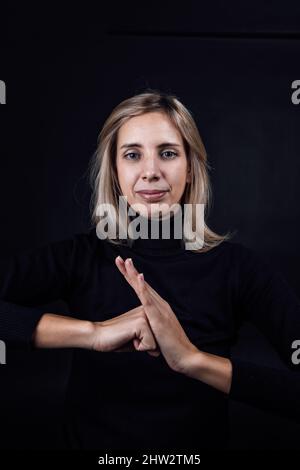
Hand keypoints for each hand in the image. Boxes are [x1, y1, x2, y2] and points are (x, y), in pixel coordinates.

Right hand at [91, 305, 159, 356]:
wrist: (98, 336)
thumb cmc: (116, 339)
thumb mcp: (137, 340)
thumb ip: (149, 343)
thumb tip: (158, 352)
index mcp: (146, 312)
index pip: (158, 336)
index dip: (146, 343)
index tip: (132, 336)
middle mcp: (147, 311)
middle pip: (159, 340)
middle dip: (145, 345)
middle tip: (129, 337)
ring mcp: (144, 316)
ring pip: (155, 343)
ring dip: (141, 346)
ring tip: (128, 337)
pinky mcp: (141, 323)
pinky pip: (149, 345)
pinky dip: (138, 347)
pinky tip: (127, 337)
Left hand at [115, 256, 198, 372]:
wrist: (184, 357)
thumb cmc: (171, 348)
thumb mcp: (157, 334)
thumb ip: (150, 327)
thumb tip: (143, 327)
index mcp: (158, 307)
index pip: (142, 289)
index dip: (131, 277)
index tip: (122, 266)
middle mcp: (160, 304)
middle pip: (141, 284)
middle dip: (129, 271)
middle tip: (119, 258)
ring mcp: (160, 309)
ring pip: (144, 288)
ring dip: (134, 274)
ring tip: (127, 262)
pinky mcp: (159, 317)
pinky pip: (149, 299)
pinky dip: (142, 287)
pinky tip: (137, 277)